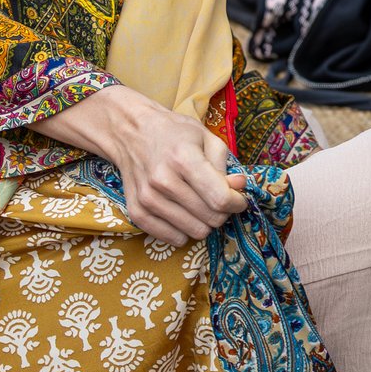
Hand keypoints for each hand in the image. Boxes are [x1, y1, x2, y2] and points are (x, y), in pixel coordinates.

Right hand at [35, 85, 247, 245]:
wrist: (131, 133)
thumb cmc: (174, 133)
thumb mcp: (206, 138)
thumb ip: (224, 165)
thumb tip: (239, 187)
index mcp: (184, 158)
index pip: (220, 198)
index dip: (237, 203)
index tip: (238, 199)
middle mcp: (163, 181)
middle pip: (210, 218)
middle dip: (223, 212)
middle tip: (218, 199)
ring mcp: (148, 198)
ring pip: (195, 232)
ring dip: (204, 222)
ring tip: (200, 204)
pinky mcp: (137, 211)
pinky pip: (173, 239)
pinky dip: (184, 231)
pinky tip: (184, 214)